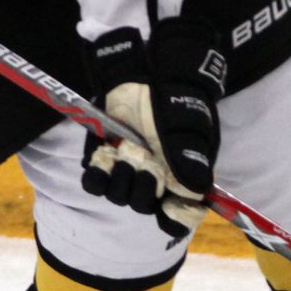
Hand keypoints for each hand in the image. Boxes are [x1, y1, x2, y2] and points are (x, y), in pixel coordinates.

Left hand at [80, 18, 226, 237]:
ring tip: (126, 156)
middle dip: (142, 190)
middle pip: (143, 206)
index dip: (172, 218)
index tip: (168, 206)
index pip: (176, 217)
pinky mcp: (102, 158)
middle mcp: (154, 178)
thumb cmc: (175, 101)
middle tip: (146, 165)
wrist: (148, 73)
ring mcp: (127, 169)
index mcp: (180, 177)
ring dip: (121, 181)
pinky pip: (94, 182)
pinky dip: (97, 175)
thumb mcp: (188, 129)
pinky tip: (104, 159)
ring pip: (118, 196)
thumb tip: (196, 192)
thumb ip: (190, 160)